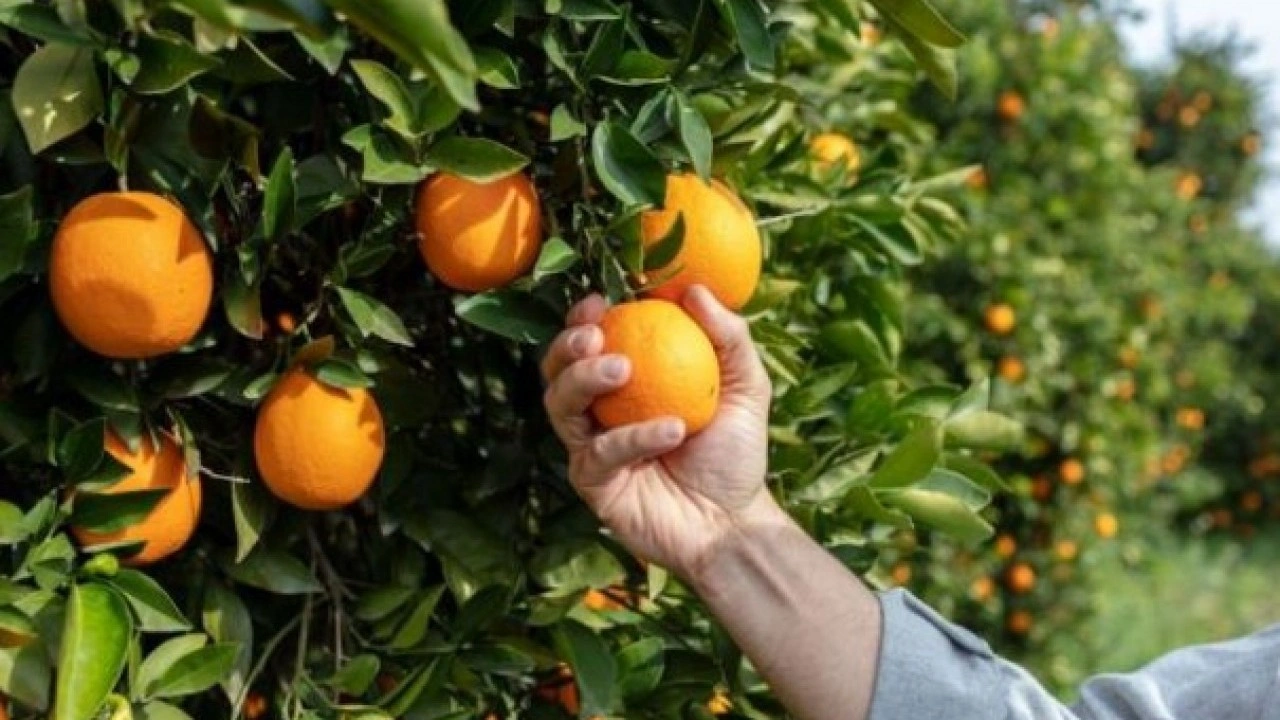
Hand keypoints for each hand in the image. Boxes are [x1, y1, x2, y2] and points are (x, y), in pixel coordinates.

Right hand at [541, 285, 776, 579]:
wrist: (733, 522)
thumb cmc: (735, 451)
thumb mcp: (745, 385)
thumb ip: (728, 336)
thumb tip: (694, 290)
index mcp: (624, 383)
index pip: (589, 342)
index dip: (582, 318)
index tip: (601, 301)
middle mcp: (598, 413)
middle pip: (557, 371)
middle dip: (567, 346)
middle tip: (596, 335)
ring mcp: (591, 448)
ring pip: (560, 407)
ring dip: (585, 380)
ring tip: (625, 369)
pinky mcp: (593, 485)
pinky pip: (598, 454)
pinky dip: (632, 437)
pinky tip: (671, 429)